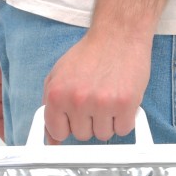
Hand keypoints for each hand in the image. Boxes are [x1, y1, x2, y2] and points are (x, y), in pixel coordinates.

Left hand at [41, 28, 151, 142]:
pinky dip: (124, 119)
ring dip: (107, 121)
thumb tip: (52, 140)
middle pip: (82, 136)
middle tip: (95, 99)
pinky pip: (123, 130)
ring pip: (103, 135)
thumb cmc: (89, 55)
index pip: (57, 132)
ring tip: (108, 97)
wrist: (118, 34)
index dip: (68, 125)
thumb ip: (50, 107)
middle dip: (89, 122)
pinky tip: (121, 101)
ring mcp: (102, 104)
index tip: (74, 118)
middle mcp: (77, 100)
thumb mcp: (59, 76)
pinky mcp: (125, 105)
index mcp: (57, 94)